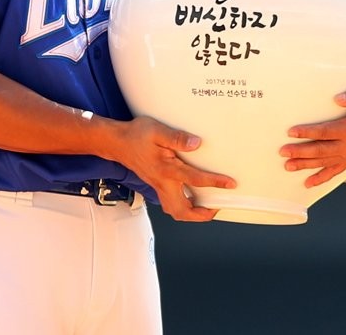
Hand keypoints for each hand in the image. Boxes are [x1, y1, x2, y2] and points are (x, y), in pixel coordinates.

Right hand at [115, 116, 235, 221]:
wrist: (116, 142)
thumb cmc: (136, 135)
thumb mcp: (157, 131)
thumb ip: (177, 138)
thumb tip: (196, 144)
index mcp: (166, 170)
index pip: (195, 180)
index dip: (215, 183)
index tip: (229, 184)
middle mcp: (162, 183)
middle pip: (181, 210)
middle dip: (200, 215)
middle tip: (215, 208)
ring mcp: (157, 186)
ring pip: (174, 210)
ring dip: (190, 213)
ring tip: (205, 208)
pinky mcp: (155, 184)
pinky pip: (169, 202)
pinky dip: (181, 205)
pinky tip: (189, 196)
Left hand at [280, 87, 345, 187]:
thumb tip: (336, 98)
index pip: (323, 131)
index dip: (307, 132)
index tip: (291, 132)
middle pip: (319, 150)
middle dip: (299, 151)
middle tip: (282, 152)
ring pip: (323, 162)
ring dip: (305, 165)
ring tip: (288, 167)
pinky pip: (334, 172)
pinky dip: (321, 178)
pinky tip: (308, 183)